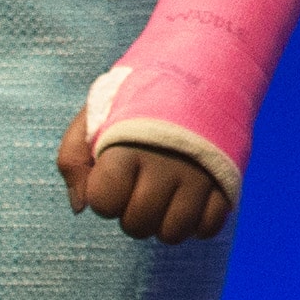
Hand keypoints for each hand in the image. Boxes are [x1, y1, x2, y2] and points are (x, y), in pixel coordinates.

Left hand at [56, 111, 233, 242]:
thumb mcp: (93, 117)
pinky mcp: (227, 179)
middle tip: (139, 189)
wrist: (202, 66)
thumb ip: (72, 161)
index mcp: (127, 146)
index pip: (104, 203)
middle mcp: (165, 162)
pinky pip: (209, 227)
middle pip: (138, 223)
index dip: (103, 196)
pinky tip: (190, 202)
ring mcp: (200, 173)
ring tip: (163, 200)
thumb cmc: (138, 100)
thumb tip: (81, 207)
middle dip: (130, 215)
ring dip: (163, 225)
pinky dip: (196, 224)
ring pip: (174, 233)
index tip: (114, 176)